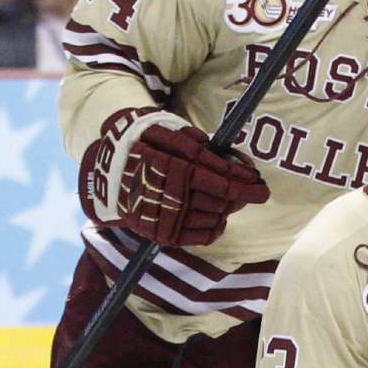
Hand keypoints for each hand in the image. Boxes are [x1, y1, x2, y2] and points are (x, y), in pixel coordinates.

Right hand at [79, 108, 269, 245]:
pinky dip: (217, 227)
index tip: (260, 184)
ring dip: (229, 209)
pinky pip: (203, 236)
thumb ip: (195, 143)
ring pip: (215, 218)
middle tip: (251, 190)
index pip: (220, 180)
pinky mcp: (164, 235)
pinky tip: (219, 217)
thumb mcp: (163, 131)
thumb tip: (230, 159)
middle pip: (221, 200)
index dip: (243, 182)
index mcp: (172, 169)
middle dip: (240, 195)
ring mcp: (167, 218)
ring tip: (230, 200)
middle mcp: (170, 196)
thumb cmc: (142, 146)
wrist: (107, 175)